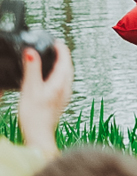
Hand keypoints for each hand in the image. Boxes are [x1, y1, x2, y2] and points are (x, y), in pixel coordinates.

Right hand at [19, 41, 71, 155]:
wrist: (39, 135)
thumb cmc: (35, 115)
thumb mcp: (30, 89)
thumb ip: (32, 69)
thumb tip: (31, 52)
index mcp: (60, 81)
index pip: (65, 58)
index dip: (60, 47)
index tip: (54, 41)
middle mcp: (66, 87)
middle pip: (68, 65)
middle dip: (62, 54)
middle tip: (54, 47)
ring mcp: (65, 94)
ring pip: (67, 74)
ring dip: (61, 64)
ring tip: (52, 59)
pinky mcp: (61, 101)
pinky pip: (63, 82)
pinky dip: (58, 74)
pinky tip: (50, 78)